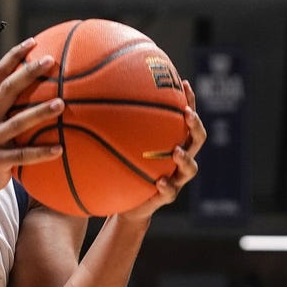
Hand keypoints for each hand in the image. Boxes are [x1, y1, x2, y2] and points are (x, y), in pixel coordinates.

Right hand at [0, 39, 64, 201]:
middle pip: (6, 90)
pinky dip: (41, 152)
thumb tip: (39, 92)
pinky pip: (22, 156)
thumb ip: (7, 109)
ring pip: (16, 123)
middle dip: (28, 73)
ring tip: (61, 103)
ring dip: (39, 112)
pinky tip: (60, 149)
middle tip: (50, 60)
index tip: (33, 42)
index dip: (14, 57)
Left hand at [120, 80, 205, 222]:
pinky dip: (167, 186)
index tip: (183, 83)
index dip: (188, 101)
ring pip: (190, 168)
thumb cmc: (124, 167)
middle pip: (196, 140)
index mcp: (172, 142)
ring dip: (185, 158)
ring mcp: (176, 178)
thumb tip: (90, 96)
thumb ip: (113, 124)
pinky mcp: (166, 196)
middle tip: (187, 115)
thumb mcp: (119, 144)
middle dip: (194, 126)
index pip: (185, 118)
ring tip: (176, 152)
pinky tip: (159, 182)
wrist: (127, 203)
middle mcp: (179, 158)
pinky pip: (170, 192)